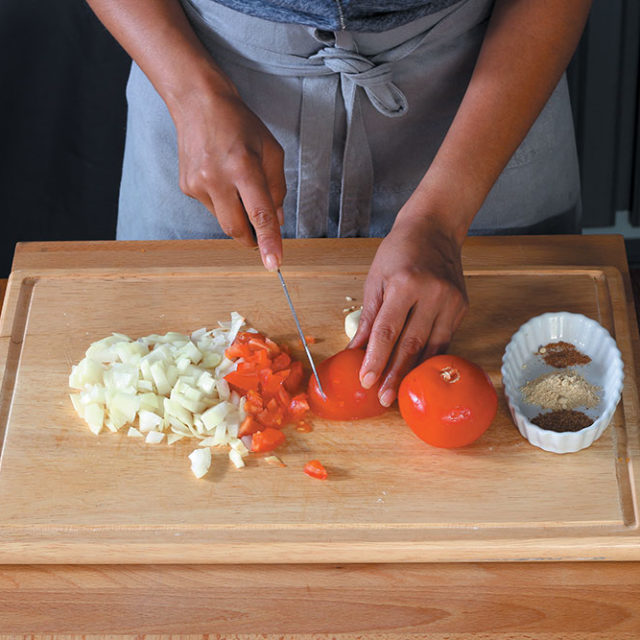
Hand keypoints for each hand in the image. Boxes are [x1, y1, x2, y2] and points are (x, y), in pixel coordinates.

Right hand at [171, 87, 285, 270]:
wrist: (198, 103)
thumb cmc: (239, 124)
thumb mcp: (271, 151)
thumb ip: (278, 189)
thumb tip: (278, 221)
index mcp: (243, 167)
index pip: (259, 214)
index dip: (268, 241)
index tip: (274, 264)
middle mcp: (216, 179)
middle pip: (236, 229)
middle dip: (252, 237)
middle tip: (261, 230)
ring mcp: (197, 185)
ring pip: (224, 220)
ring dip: (237, 214)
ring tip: (238, 184)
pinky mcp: (187, 187)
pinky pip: (212, 208)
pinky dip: (223, 202)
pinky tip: (221, 178)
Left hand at [349, 214, 467, 406]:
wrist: (434, 229)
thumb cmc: (399, 251)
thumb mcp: (375, 280)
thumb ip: (369, 318)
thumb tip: (356, 350)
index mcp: (405, 284)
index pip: (388, 331)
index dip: (376, 359)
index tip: (366, 380)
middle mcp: (432, 293)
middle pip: (412, 344)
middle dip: (396, 374)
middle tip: (384, 399)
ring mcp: (451, 301)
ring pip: (432, 347)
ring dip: (414, 372)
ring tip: (400, 393)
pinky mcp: (461, 307)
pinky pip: (444, 339)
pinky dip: (429, 357)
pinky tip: (418, 372)